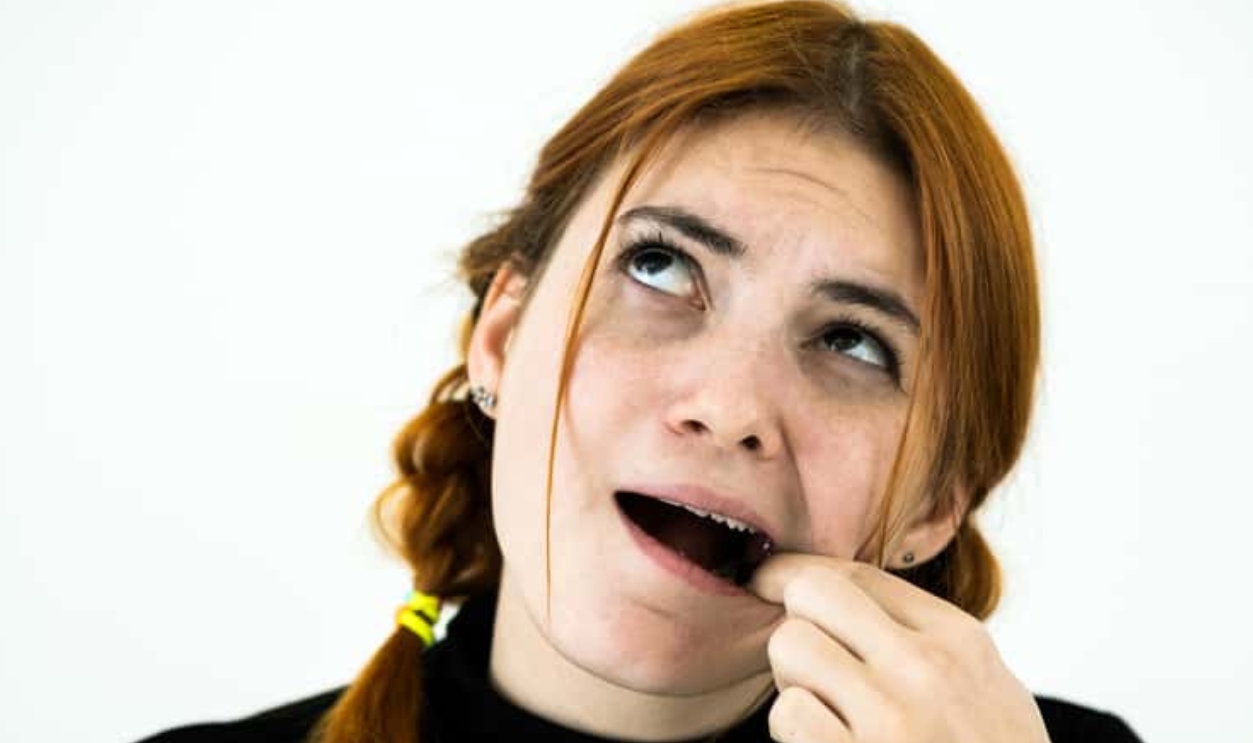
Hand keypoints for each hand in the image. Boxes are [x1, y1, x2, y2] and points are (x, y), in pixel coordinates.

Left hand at [749, 553, 1050, 742]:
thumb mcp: (988, 686)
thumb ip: (926, 637)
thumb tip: (840, 594)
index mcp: (958, 640)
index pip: (856, 575)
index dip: (797, 572)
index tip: (770, 577)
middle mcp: (925, 668)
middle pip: (811, 594)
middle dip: (798, 623)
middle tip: (811, 664)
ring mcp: (892, 719)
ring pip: (790, 648)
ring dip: (793, 683)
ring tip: (826, 714)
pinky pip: (789, 715)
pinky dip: (794, 732)